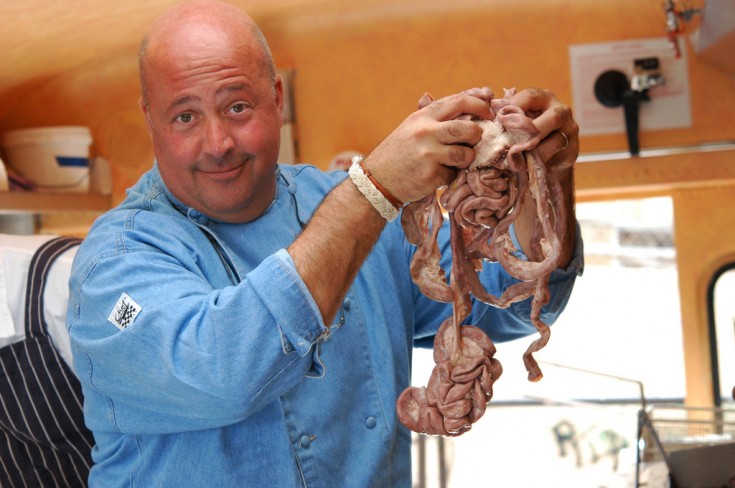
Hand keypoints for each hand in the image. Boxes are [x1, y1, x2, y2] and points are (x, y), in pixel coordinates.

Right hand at [362, 92, 493, 203]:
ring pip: (465, 153)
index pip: (459, 101)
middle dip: (478, 135)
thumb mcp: (411, 126)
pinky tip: (439, 174)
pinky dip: (451, 175)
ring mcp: (428, 154)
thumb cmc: (398, 152)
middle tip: (476, 140)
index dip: (479, 104)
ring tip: (457, 160)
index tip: (489, 111)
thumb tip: (470, 96)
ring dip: (467, 158)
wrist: (377, 180)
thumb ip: (436, 114)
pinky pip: (454, 174)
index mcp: (423, 116)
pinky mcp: (431, 175)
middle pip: (468, 128)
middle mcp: (425, 132)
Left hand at [508, 88, 578, 171]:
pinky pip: (558, 157)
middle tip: (514, 143)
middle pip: (552, 117)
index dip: (515, 106)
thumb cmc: (526, 132)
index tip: (500, 120)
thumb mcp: (518, 119)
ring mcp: (569, 130)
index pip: (531, 96)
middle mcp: (560, 111)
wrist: (549, 154)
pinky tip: (530, 167)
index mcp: (544, 98)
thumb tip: (490, 108)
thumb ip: (506, 114)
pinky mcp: (572, 150)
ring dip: (536, 152)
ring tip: (518, 160)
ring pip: (556, 141)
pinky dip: (542, 163)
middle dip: (532, 131)